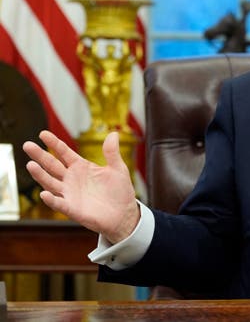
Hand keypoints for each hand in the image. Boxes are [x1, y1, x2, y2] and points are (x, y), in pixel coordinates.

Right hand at [23, 130, 139, 243]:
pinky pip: (58, 203)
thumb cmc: (119, 191)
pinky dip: (51, 199)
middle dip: (40, 155)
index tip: (43, 133)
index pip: (64, 152)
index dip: (54, 143)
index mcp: (81, 167)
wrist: (124, 214)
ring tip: (30, 165)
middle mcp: (71, 179)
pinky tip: (44, 193)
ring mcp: (69, 193)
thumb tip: (113, 134)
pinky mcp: (72, 208)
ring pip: (50, 182)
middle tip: (27, 145)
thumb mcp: (118, 169)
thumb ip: (112, 152)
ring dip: (40, 175)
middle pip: (52, 165)